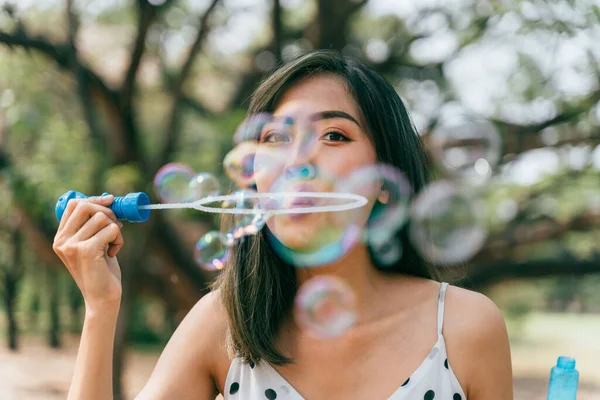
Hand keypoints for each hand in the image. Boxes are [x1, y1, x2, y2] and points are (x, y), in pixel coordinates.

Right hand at [53, 195, 123, 312]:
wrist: (102, 298)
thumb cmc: (101, 271)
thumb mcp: (94, 244)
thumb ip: (94, 225)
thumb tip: (108, 199)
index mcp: (61, 238)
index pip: (73, 204)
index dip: (94, 199)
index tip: (110, 201)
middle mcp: (62, 240)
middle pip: (85, 206)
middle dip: (107, 211)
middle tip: (117, 227)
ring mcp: (72, 245)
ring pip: (102, 217)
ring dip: (116, 228)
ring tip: (114, 245)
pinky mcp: (87, 250)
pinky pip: (112, 229)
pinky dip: (119, 239)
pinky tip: (114, 253)